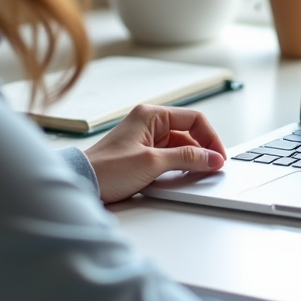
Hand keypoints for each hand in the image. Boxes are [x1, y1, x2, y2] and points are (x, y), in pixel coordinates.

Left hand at [83, 105, 226, 202]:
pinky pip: (170, 157)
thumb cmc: (106, 169)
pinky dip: (180, 167)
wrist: (82, 185)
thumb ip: (186, 158)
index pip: (194, 119)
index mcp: (151, 115)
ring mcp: (146, 140)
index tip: (218, 157)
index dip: (210, 138)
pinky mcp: (143, 156)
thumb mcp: (152, 162)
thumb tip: (212, 159)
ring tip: (198, 174)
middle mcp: (149, 124)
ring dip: (192, 160)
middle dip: (203, 150)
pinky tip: (183, 177)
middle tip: (213, 168)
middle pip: (189, 133)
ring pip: (181, 147)